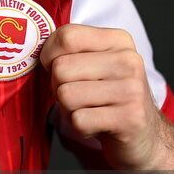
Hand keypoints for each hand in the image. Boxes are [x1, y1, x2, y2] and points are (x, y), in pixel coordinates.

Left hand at [40, 23, 167, 170]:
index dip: (49, 55)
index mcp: (119, 40)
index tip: (59, 68)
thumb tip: (29, 47)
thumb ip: (67, 51)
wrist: (144, 137)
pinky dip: (81, 128)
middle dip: (59, 88)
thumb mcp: (93, 65)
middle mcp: (129, 60)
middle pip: (60, 68)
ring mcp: (132, 89)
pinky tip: (98, 125)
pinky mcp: (130, 118)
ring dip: (69, 110)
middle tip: (80, 97)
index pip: (66, 36)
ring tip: (90, 110)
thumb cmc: (107, 97)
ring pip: (66, 95)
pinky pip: (78, 121)